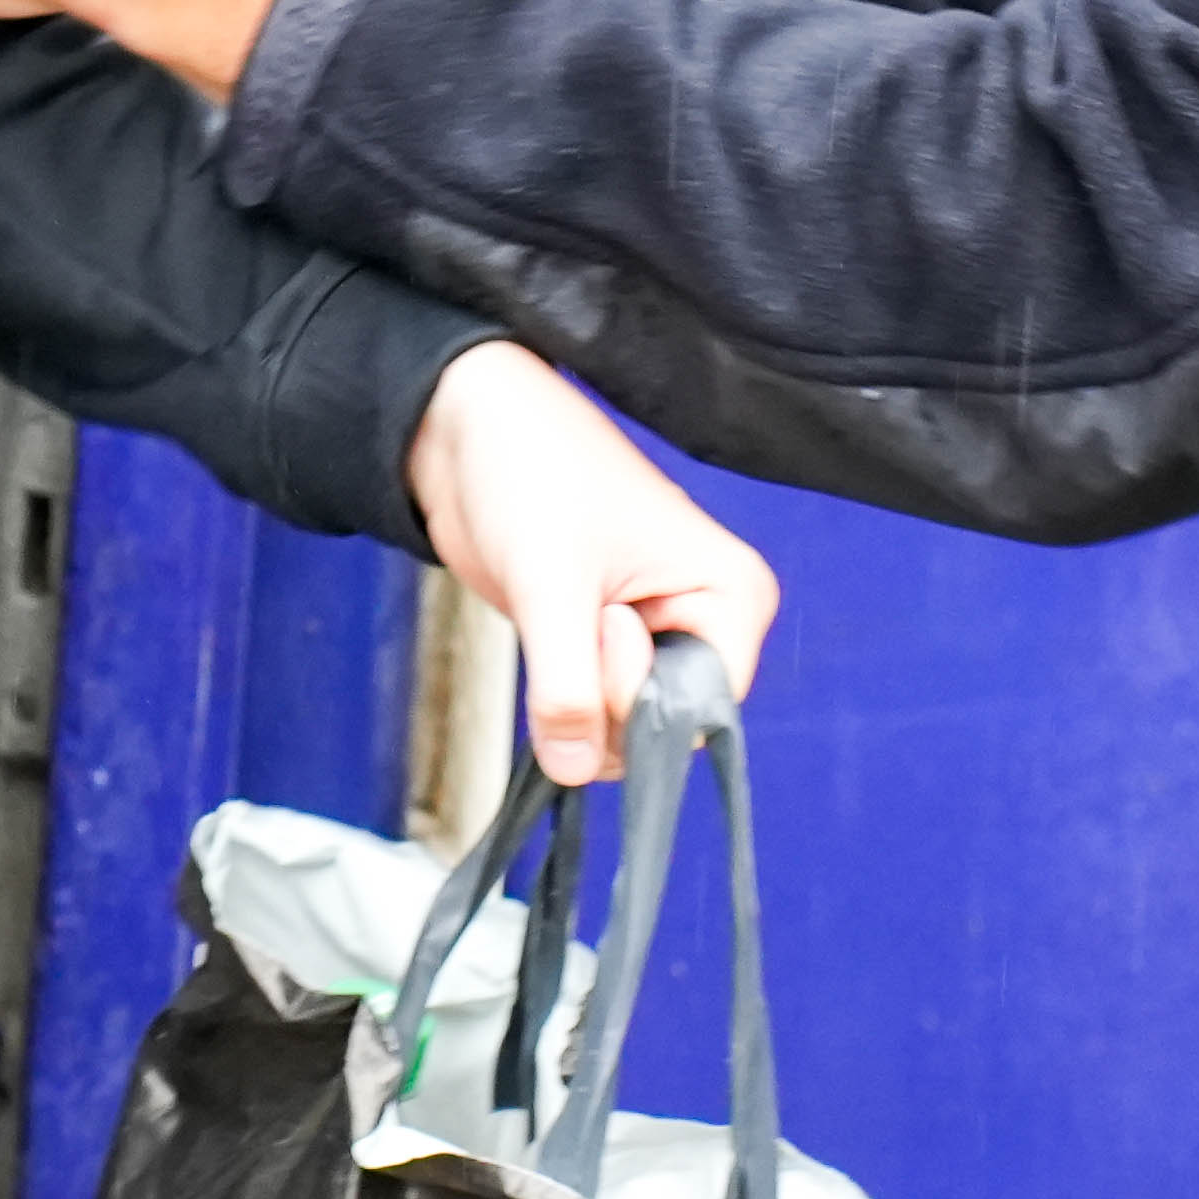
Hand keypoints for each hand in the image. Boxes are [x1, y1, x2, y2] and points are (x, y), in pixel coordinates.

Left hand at [406, 343, 778, 783]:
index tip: (603, 625)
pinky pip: (589, 718)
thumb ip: (568, 685)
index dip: (641, 698)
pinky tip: (541, 635)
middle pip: (662, 730)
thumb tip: (573, 769)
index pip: (706, 710)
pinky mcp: (603, 654)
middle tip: (568, 612)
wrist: (465, 429)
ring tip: (554, 607)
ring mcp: (654, 643)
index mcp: (733, 597)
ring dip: (570, 695)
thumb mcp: (551, 582)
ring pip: (620, 733)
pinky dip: (555, 700)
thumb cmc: (532, 472)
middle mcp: (706, 626)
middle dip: (600, 697)